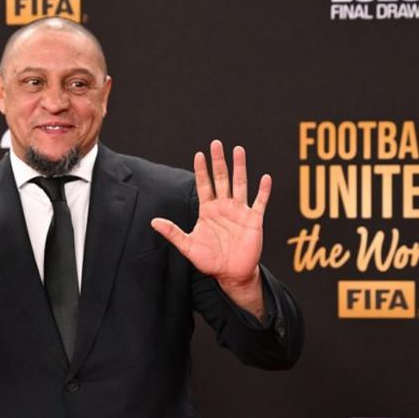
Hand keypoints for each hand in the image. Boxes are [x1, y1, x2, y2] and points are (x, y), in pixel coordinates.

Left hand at [151, 140, 271, 288]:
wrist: (230, 274)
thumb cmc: (210, 261)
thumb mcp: (188, 246)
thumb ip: (172, 233)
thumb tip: (153, 222)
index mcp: (208, 210)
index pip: (204, 185)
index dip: (201, 170)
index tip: (199, 155)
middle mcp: (224, 207)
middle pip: (221, 179)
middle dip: (219, 161)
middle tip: (216, 143)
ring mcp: (239, 212)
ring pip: (240, 184)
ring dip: (240, 167)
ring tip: (238, 150)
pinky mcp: (253, 220)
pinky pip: (259, 202)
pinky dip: (263, 191)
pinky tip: (265, 178)